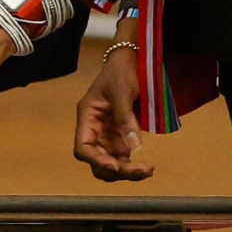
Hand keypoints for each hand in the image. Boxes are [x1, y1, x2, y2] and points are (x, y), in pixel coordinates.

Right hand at [74, 38, 153, 181]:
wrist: (132, 60)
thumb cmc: (122, 71)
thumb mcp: (123, 92)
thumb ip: (125, 119)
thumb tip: (134, 147)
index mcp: (87, 117)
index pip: (83, 147)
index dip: (96, 160)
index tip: (116, 166)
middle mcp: (95, 130)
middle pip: (97, 161)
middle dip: (115, 170)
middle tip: (141, 170)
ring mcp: (108, 134)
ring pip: (111, 163)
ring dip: (126, 171)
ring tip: (148, 169)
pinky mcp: (122, 136)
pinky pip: (124, 158)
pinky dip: (133, 165)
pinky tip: (146, 166)